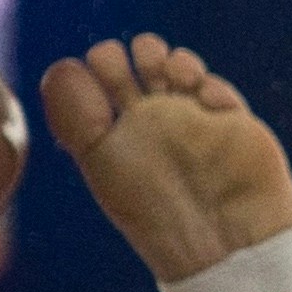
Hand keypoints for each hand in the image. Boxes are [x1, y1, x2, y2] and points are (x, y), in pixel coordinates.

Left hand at [40, 31, 291, 285]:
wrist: (215, 241)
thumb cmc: (152, 207)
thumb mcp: (101, 160)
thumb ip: (76, 115)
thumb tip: (62, 67)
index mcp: (117, 129)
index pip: (105, 73)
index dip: (103, 60)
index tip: (106, 73)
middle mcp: (153, 121)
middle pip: (143, 60)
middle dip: (142, 51)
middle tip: (141, 70)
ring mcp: (192, 120)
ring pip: (181, 66)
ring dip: (176, 60)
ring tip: (175, 76)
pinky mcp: (230, 124)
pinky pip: (217, 88)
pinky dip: (210, 85)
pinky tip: (204, 101)